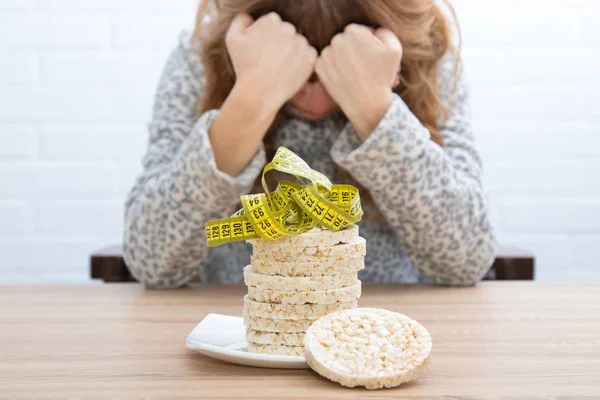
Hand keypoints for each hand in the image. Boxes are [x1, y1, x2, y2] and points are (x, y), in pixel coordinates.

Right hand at [225, 12, 317, 113]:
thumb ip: (240, 21)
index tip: (261, 51)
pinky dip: (301, 62)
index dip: (266, 37)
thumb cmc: (244, 67)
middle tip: (269, 61)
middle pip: (287, 33)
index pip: (273, 23)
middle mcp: (289, 29)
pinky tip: (289, 70)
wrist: (259, 92)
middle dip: (280, 44)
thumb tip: (249, 18)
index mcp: (272, 21)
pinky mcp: (310, 58)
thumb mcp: (232, 39)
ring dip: (291, 53)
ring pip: (298, 44)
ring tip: (278, 67)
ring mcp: (301, 43)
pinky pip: (308, 55)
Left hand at [315, 25, 402, 140]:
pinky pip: (326, 63)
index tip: (373, 56)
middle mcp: (336, 40)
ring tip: (355, 72)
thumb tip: (373, 30)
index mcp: (353, 32)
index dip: (367, 43)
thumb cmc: (382, 77)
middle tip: (365, 66)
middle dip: (354, 50)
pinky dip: (334, 68)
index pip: (359, 31)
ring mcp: (326, 55)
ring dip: (343, 58)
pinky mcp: (319, 68)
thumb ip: (384, 32)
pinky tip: (345, 77)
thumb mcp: (394, 49)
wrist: (367, 105)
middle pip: (346, 40)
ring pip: (335, 51)